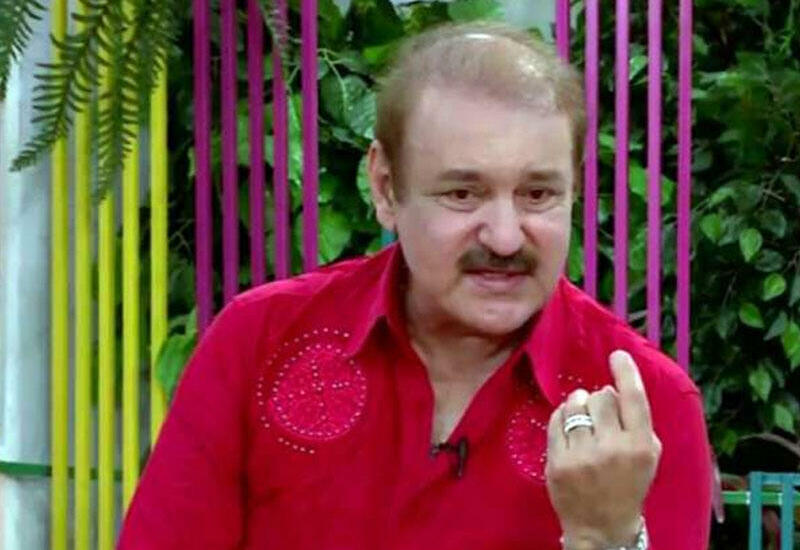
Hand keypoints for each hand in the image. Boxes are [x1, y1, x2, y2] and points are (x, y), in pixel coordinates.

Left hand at [545, 350, 661, 549]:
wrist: (602, 528)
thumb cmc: (629, 486)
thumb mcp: (648, 457)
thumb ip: (638, 423)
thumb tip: (617, 388)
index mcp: (640, 447)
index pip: (634, 398)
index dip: (626, 372)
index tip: (617, 355)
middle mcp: (612, 449)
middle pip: (601, 397)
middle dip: (600, 398)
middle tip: (601, 412)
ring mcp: (582, 456)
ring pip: (575, 405)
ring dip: (579, 405)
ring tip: (584, 419)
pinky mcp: (557, 461)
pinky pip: (556, 420)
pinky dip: (562, 417)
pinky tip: (569, 426)